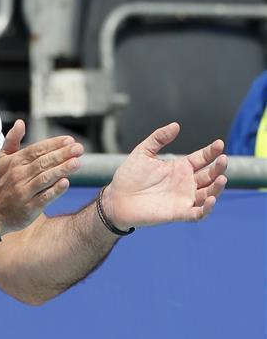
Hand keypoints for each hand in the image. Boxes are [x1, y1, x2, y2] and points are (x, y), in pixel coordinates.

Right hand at [0, 120, 83, 235]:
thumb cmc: (1, 183)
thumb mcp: (2, 159)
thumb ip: (12, 140)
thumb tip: (20, 122)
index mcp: (14, 162)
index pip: (36, 150)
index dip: (53, 144)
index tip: (69, 140)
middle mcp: (18, 175)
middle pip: (42, 162)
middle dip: (62, 154)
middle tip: (79, 148)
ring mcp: (24, 192)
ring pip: (45, 178)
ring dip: (61, 170)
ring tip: (77, 162)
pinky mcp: (29, 208)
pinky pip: (44, 197)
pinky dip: (55, 190)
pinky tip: (66, 183)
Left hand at [103, 122, 226, 229]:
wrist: (117, 199)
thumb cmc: (130, 176)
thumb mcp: (143, 152)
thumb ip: (158, 138)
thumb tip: (176, 125)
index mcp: (180, 167)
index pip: (202, 158)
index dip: (211, 151)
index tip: (219, 143)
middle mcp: (186, 183)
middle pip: (209, 175)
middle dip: (218, 167)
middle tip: (223, 158)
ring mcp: (184, 198)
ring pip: (208, 193)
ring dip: (217, 187)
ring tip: (222, 178)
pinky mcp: (179, 213)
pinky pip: (198, 213)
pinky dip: (207, 208)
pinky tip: (211, 200)